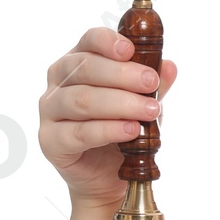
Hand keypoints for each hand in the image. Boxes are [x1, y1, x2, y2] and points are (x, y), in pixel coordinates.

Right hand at [37, 26, 178, 208]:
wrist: (109, 177)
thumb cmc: (121, 131)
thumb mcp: (142, 103)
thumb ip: (153, 85)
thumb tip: (169, 66)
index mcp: (78, 64)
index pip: (88, 42)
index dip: (107, 42)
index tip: (130, 49)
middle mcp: (58, 83)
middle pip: (84, 69)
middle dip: (122, 74)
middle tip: (151, 83)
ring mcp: (50, 112)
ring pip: (81, 100)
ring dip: (120, 103)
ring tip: (149, 110)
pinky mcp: (51, 141)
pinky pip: (79, 133)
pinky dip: (108, 130)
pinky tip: (130, 130)